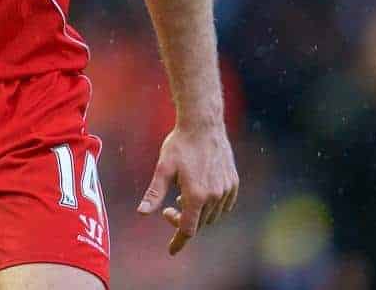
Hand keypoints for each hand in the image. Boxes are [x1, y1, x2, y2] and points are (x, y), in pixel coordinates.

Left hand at [138, 123, 238, 254]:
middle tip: (169, 207)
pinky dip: (212, 206)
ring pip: (212, 215)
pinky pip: (224, 205)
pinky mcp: (234, 183)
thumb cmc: (180, 145)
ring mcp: (227, 190)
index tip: (171, 250)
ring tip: (183, 195)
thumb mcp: (163, 168)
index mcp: (196, 195)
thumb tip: (142, 212)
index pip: (188, 229)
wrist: (203, 125)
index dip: (178, 241)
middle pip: (199, 222)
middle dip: (183, 220)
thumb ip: (154, 193)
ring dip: (197, 213)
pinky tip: (201, 193)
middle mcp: (215, 196)